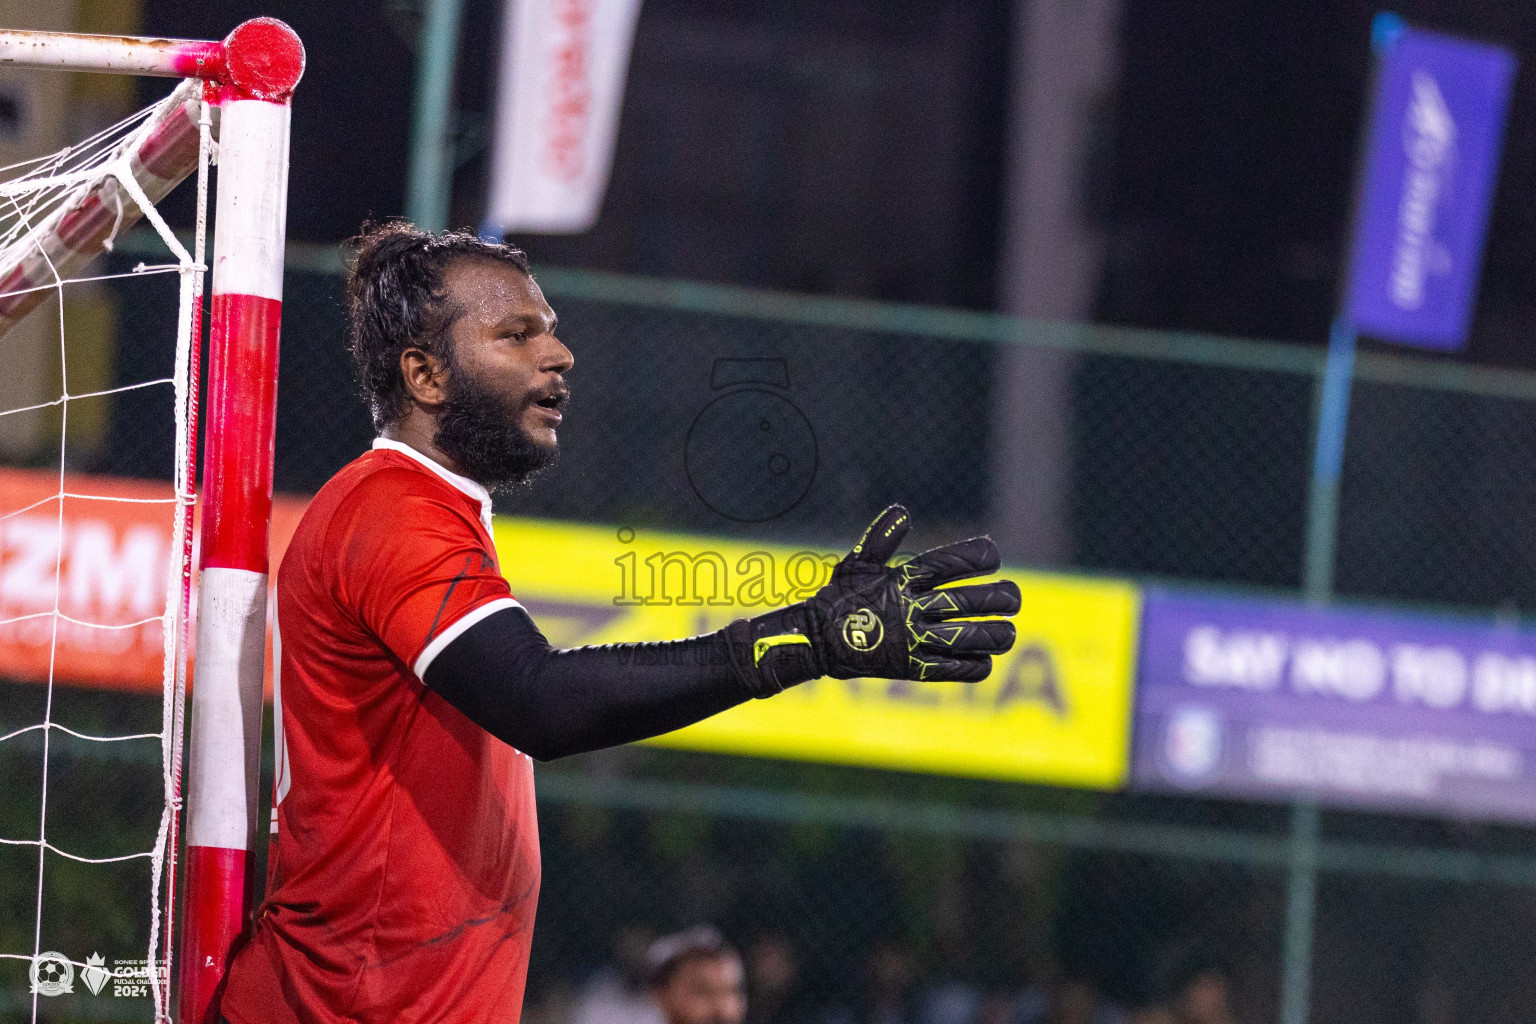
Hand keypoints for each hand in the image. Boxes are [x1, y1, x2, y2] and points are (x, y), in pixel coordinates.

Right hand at [739, 505, 1019, 688]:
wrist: (817, 642)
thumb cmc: (841, 598)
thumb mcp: (858, 563)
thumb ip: (882, 537)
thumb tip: (902, 511)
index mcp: (901, 580)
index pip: (949, 564)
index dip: (977, 557)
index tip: (993, 557)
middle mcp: (911, 610)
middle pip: (969, 601)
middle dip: (1000, 598)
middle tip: (1013, 598)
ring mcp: (913, 641)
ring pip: (969, 637)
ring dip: (997, 634)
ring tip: (1008, 631)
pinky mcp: (912, 669)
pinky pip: (954, 669)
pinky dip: (976, 663)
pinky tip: (986, 658)